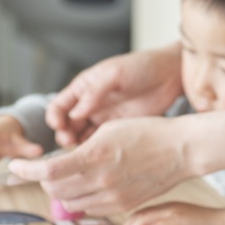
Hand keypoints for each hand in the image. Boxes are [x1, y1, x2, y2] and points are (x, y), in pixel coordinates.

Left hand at [8, 116, 194, 215]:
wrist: (180, 150)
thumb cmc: (146, 132)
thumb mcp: (108, 130)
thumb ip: (81, 149)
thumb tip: (60, 163)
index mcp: (95, 155)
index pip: (49, 170)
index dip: (26, 171)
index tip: (14, 167)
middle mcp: (102, 179)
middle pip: (55, 189)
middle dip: (43, 180)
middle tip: (44, 169)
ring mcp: (113, 196)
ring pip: (70, 202)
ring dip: (61, 191)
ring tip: (67, 177)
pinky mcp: (122, 206)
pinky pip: (89, 209)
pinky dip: (80, 199)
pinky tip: (86, 186)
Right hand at [45, 45, 183, 146]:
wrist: (170, 76)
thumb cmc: (142, 66)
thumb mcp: (114, 74)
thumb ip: (94, 92)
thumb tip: (74, 114)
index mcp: (83, 88)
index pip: (58, 106)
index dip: (54, 118)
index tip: (58, 126)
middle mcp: (90, 106)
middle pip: (67, 127)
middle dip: (65, 137)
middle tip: (70, 145)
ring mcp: (103, 120)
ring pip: (81, 139)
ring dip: (78, 148)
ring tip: (82, 155)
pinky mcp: (118, 132)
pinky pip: (100, 145)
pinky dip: (94, 152)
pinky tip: (96, 158)